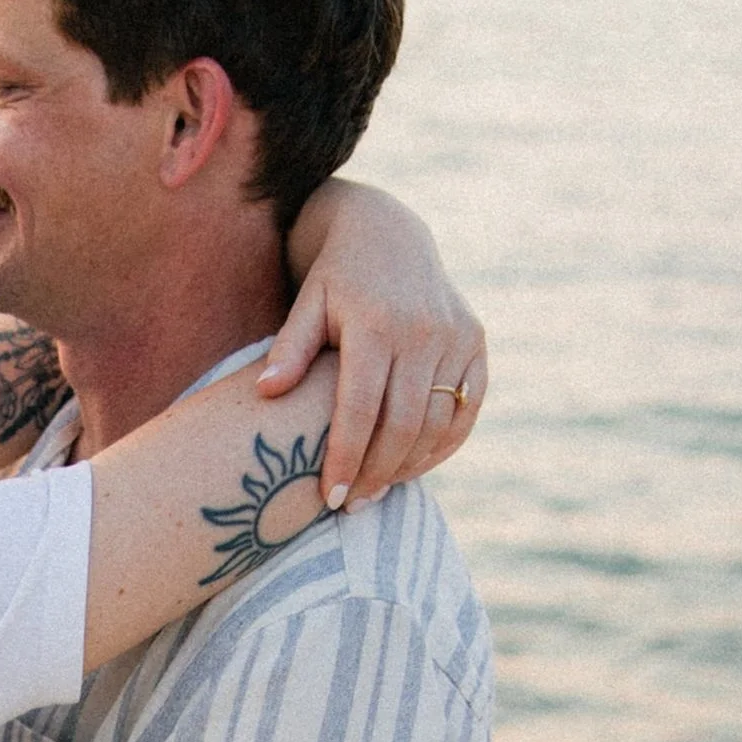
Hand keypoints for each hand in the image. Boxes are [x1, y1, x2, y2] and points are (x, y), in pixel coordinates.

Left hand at [260, 180, 487, 503]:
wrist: (388, 235)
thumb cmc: (336, 279)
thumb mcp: (307, 303)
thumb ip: (289, 348)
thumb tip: (265, 392)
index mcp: (377, 323)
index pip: (360, 409)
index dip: (346, 458)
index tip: (329, 497)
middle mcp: (424, 331)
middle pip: (403, 424)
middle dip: (376, 473)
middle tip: (351, 506)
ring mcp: (456, 337)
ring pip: (438, 423)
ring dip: (408, 466)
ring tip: (376, 492)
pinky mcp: (476, 343)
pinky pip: (466, 410)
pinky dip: (444, 445)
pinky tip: (412, 467)